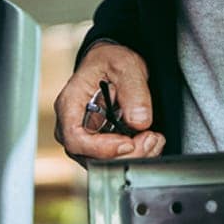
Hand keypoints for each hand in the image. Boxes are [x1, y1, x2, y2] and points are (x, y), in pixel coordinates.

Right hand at [54, 42, 164, 164]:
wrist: (112, 63)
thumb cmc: (109, 61)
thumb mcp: (124, 65)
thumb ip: (134, 91)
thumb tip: (140, 121)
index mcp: (69, 103)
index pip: (75, 137)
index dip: (101, 148)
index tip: (128, 143)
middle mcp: (72, 124)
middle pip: (90, 156)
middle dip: (124, 154)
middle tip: (150, 139)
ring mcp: (85, 136)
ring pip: (103, 162)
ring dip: (132, 156)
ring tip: (154, 139)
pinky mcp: (99, 143)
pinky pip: (113, 158)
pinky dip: (135, 154)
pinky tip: (150, 140)